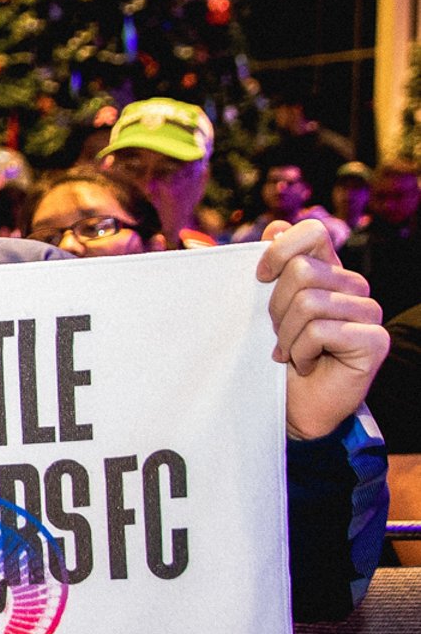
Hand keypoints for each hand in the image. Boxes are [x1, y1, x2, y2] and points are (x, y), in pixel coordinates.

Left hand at [258, 219, 388, 439]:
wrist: (292, 405)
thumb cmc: (277, 354)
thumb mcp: (265, 307)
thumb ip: (272, 268)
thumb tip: (275, 228)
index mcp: (328, 270)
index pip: (312, 231)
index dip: (280, 249)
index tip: (260, 277)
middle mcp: (353, 286)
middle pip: (301, 271)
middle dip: (275, 307)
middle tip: (276, 334)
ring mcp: (368, 312)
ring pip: (309, 302)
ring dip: (286, 334)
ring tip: (289, 352)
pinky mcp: (374, 340)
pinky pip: (321, 331)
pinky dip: (301, 352)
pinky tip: (305, 364)